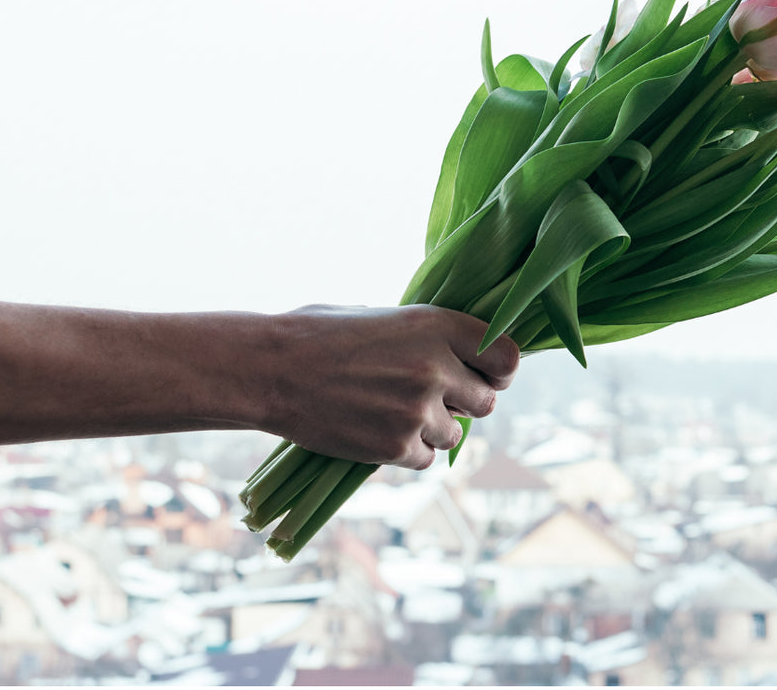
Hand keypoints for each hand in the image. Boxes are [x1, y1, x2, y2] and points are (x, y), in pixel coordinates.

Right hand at [258, 304, 518, 468]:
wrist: (270, 369)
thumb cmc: (321, 334)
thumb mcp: (386, 318)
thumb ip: (430, 337)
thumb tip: (467, 355)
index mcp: (437, 326)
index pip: (506, 358)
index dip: (499, 371)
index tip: (486, 376)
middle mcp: (436, 367)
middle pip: (486, 403)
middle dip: (464, 403)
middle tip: (433, 397)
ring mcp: (417, 410)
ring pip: (455, 435)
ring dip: (432, 429)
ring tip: (392, 411)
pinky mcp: (396, 447)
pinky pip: (426, 458)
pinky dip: (409, 451)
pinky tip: (380, 432)